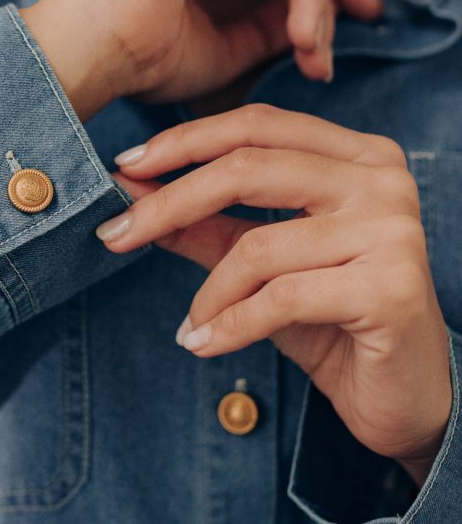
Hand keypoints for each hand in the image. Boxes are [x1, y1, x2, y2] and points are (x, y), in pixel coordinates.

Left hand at [96, 104, 451, 477]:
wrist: (406, 398)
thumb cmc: (334, 324)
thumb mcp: (260, 268)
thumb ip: (206, 225)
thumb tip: (132, 192)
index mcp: (358, 156)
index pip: (257, 125)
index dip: (184, 141)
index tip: (124, 168)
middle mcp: (382, 180)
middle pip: (250, 167)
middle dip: (170, 201)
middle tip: (116, 233)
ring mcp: (393, 230)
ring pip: (259, 244)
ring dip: (208, 292)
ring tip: (190, 326)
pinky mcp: (391, 287)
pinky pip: (280, 298)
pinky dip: (230, 325)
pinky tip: (205, 343)